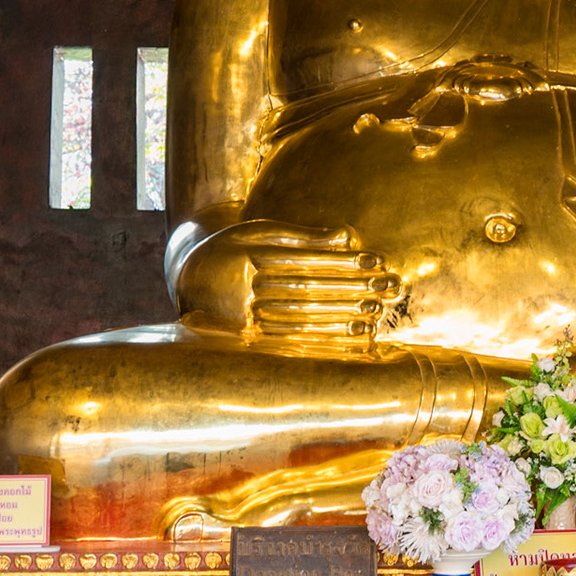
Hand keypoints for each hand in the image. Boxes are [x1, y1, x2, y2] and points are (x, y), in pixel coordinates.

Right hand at [170, 219, 400, 341]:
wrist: (187, 280)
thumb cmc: (231, 249)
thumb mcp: (259, 233)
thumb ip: (303, 236)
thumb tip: (349, 236)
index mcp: (243, 256)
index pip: (303, 261)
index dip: (343, 262)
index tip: (377, 261)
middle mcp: (239, 290)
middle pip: (306, 290)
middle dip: (351, 289)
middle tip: (388, 287)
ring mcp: (240, 319)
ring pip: (301, 318)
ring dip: (343, 316)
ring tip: (377, 310)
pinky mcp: (244, 342)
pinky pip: (291, 341)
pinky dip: (324, 339)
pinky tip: (352, 335)